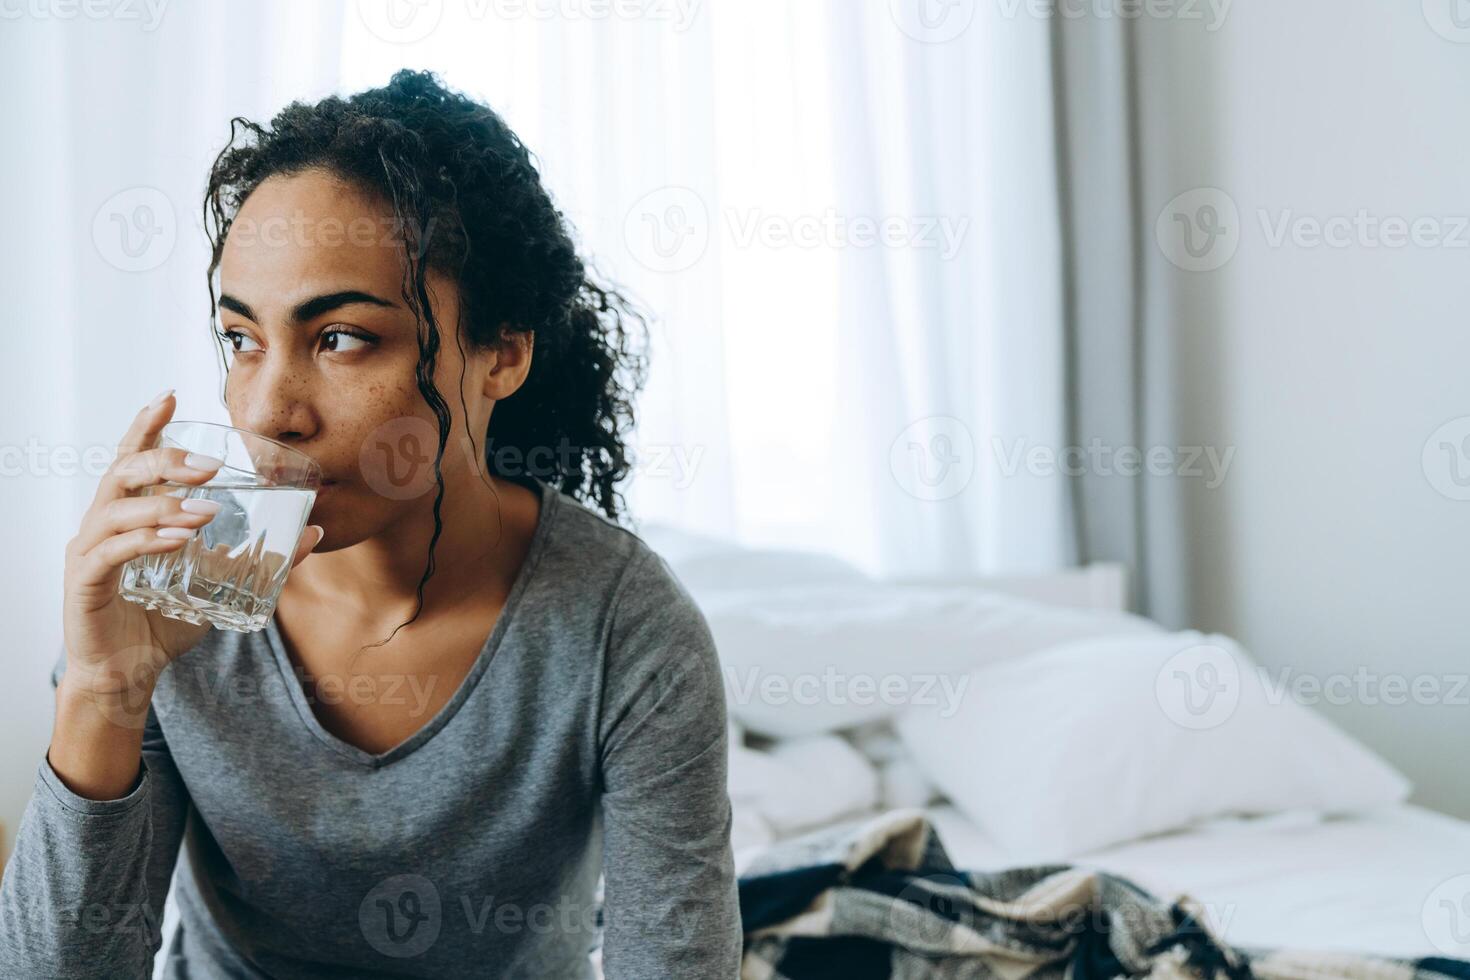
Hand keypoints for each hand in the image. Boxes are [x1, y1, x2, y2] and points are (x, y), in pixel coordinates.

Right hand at [59, 390, 323, 714]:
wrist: (128, 674)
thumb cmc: (165, 620)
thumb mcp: (221, 582)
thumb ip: (261, 555)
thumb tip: (315, 531)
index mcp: (131, 511)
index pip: (134, 457)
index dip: (148, 424)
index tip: (171, 394)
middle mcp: (104, 522)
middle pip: (123, 471)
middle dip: (166, 461)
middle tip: (210, 466)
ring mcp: (89, 551)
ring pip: (116, 509)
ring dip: (164, 505)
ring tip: (206, 511)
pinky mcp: (84, 583)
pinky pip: (110, 553)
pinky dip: (145, 542)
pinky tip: (177, 540)